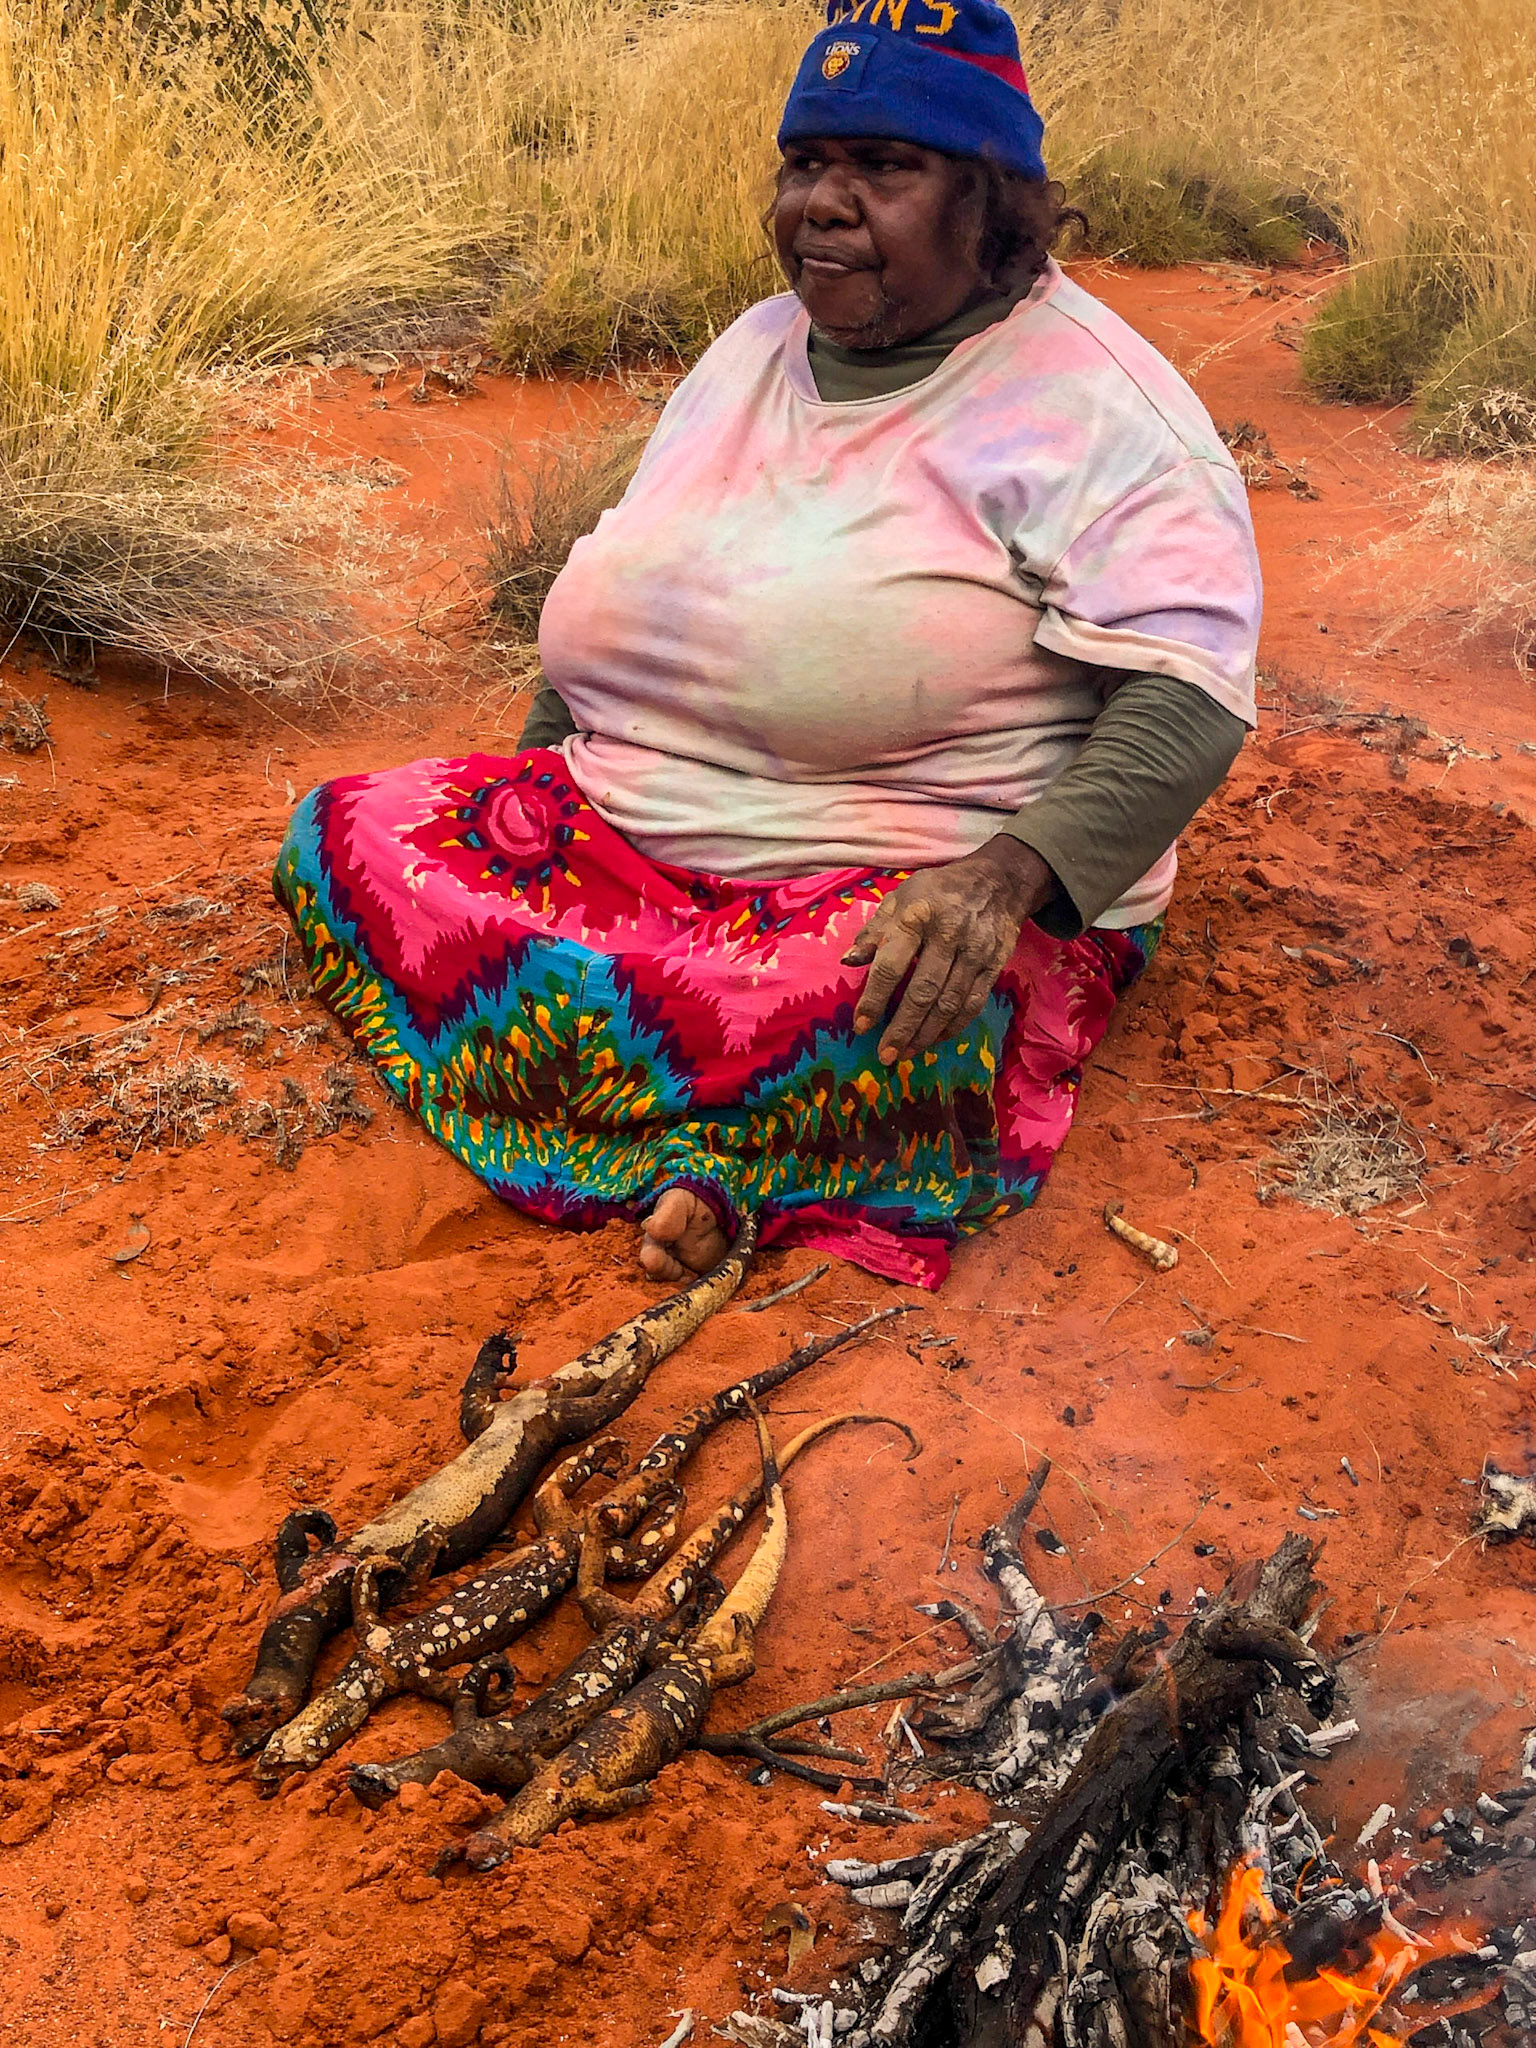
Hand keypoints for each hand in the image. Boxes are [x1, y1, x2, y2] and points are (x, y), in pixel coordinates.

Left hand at [843, 836, 1054, 1061]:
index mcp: (917, 917)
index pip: (891, 965)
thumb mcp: (900, 899)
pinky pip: (973, 1004)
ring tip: (906, 1053)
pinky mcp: (994, 965)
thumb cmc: (937, 891)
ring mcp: (975, 952)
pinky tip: (935, 1039)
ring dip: (926, 1034)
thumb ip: (874, 932)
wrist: (997, 881)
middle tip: (885, 1054)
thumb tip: (848, 961)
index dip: (875, 999)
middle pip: (923, 992)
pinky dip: (953, 1027)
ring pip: (949, 1004)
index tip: (861, 1025)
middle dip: (902, 1028)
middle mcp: (948, 935)